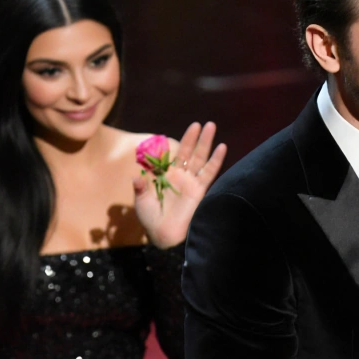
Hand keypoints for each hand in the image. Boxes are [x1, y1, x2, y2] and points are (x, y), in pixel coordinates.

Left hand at [134, 121, 226, 248]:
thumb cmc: (151, 219)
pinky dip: (216, 160)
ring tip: (211, 126)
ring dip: (206, 142)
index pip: (172, 155)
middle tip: (200, 123)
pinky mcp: (200, 190)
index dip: (173, 144)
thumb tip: (136, 176)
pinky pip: (209, 172)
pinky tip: (222, 147)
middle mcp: (180, 176)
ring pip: (200, 158)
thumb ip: (141, 187)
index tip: (174, 133)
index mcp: (166, 176)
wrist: (163, 235)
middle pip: (189, 152)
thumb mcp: (142, 201)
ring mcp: (191, 182)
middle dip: (194, 138)